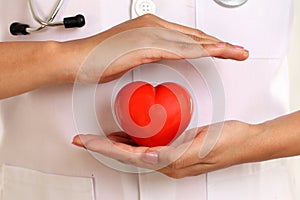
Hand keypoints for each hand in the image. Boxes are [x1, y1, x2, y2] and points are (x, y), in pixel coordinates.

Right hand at [71, 14, 248, 82]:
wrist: (76, 59)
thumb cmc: (99, 58)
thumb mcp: (131, 53)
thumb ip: (150, 53)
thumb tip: (162, 57)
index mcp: (150, 28)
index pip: (187, 36)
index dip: (209, 43)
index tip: (224, 50)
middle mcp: (152, 26)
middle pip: (195, 36)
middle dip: (220, 44)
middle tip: (239, 50)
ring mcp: (149, 34)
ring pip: (192, 41)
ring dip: (217, 47)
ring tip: (236, 53)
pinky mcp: (144, 45)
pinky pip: (179, 50)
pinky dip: (199, 52)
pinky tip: (214, 54)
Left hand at [72, 120, 264, 178]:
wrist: (246, 140)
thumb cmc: (230, 142)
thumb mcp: (202, 147)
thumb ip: (176, 154)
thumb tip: (149, 157)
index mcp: (171, 163)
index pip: (130, 157)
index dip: (106, 148)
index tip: (87, 142)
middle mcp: (168, 162)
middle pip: (127, 156)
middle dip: (103, 147)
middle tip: (84, 139)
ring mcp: (171, 156)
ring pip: (134, 151)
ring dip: (114, 144)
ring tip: (97, 137)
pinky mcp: (175, 148)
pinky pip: (146, 145)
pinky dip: (131, 140)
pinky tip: (126, 134)